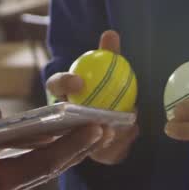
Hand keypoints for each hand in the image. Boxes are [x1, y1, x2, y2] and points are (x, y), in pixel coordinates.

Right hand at [0, 125, 109, 189]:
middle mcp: (7, 186)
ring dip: (70, 148)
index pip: (44, 164)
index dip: (71, 147)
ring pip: (45, 165)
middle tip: (110, 126)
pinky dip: (51, 151)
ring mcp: (3, 184)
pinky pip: (32, 164)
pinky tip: (59, 140)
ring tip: (94, 130)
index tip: (95, 129)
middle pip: (53, 165)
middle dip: (81, 147)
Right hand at [45, 30, 140, 165]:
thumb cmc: (108, 91)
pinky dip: (121, 141)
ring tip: (121, 125)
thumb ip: (109, 55)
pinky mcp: (92, 156)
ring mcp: (76, 140)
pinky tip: (131, 132)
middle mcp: (65, 118)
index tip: (77, 81)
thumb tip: (110, 33)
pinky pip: (107, 151)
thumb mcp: (109, 72)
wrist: (118, 123)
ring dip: (105, 132)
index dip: (63, 83)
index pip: (57, 85)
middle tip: (101, 115)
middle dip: (80, 119)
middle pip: (65, 119)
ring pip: (88, 139)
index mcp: (66, 94)